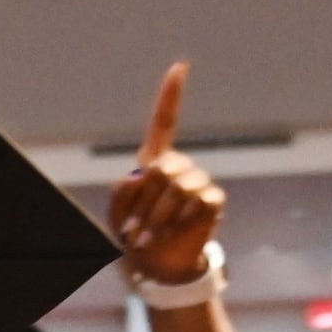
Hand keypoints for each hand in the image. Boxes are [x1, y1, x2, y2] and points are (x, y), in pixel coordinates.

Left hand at [110, 63, 224, 288]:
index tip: (181, 66)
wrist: (157, 265)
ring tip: (149, 238)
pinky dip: (180, 222)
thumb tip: (142, 176)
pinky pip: (199, 202)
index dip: (172, 94)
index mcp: (154, 161)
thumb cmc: (135, 234)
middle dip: (144, 202)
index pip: (164, 121)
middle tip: (135, 231)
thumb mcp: (118, 211)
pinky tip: (176, 233)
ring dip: (158, 218)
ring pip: (178, 188)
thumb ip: (123, 189)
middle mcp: (179, 166)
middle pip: (162, 169)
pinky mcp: (213, 200)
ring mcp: (199, 182)